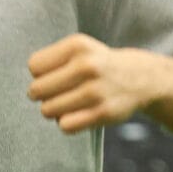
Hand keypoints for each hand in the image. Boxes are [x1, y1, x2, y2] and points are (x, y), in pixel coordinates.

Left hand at [28, 38, 172, 136]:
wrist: (141, 78)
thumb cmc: (99, 64)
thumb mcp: (78, 49)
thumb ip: (50, 61)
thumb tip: (31, 92)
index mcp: (77, 45)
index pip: (34, 67)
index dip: (40, 74)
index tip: (54, 74)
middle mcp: (87, 65)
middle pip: (36, 90)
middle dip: (43, 94)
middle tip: (58, 92)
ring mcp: (95, 90)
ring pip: (47, 110)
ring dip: (53, 110)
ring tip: (68, 103)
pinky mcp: (103, 113)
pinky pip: (65, 126)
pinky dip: (66, 123)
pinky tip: (77, 114)